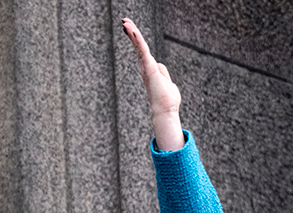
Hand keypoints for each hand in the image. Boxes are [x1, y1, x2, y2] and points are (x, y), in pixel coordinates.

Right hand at [122, 18, 184, 150]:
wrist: (165, 111)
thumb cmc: (168, 101)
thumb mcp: (168, 83)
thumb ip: (163, 73)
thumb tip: (159, 65)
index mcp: (149, 70)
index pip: (142, 52)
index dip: (137, 40)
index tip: (131, 29)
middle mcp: (145, 68)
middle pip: (137, 47)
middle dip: (131, 33)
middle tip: (124, 21)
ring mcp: (146, 68)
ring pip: (138, 46)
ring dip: (132, 33)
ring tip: (125, 22)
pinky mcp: (149, 68)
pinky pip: (143, 50)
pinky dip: (138, 40)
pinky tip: (132, 31)